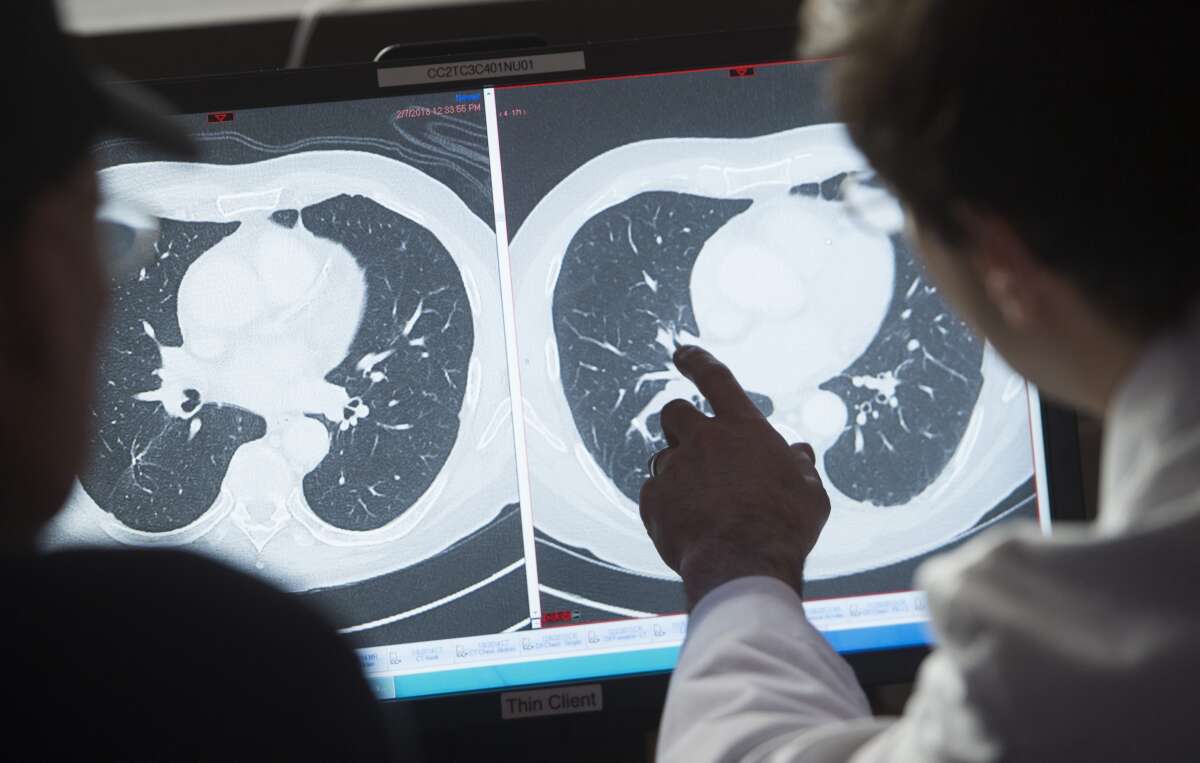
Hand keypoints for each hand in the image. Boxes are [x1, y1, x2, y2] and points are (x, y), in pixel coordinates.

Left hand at [639, 346, 830, 608]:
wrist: (742, 565)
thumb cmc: (784, 528)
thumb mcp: (810, 493)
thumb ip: (801, 468)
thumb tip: (799, 455)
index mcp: (743, 428)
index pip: (716, 379)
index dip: (698, 361)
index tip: (683, 353)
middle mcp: (703, 440)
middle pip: (675, 412)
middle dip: (680, 424)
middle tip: (695, 447)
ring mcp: (674, 469)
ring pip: (663, 457)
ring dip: (677, 472)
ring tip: (702, 504)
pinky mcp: (653, 500)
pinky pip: (653, 495)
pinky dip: (666, 506)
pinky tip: (688, 527)